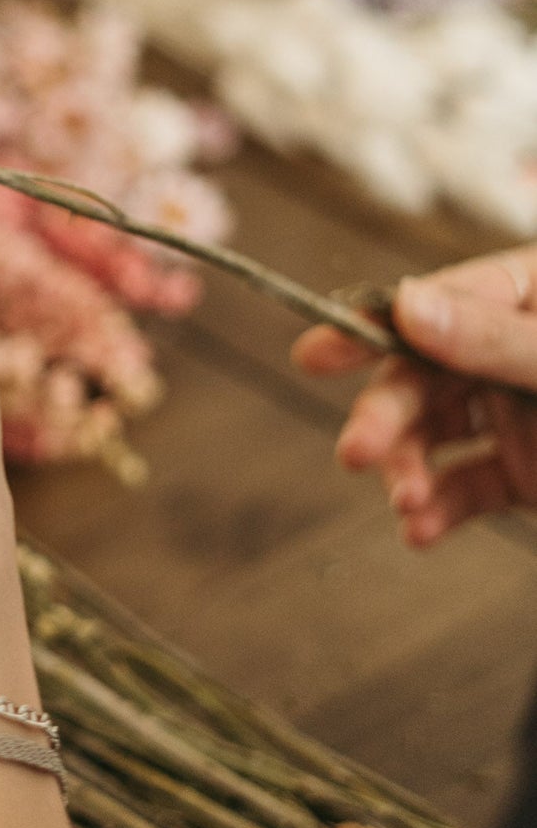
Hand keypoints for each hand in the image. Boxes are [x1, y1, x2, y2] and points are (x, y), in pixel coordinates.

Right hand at [294, 252, 536, 545]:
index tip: (312, 356)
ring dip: (409, 470)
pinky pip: (468, 487)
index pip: (427, 307)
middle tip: (356, 453)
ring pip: (434, 435)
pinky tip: (420, 530)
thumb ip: (490, 336)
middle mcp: (503, 354)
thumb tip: (403, 304)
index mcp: (522, 296)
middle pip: (420, 377)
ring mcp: (514, 413)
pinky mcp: (523, 472)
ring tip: (407, 502)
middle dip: (385, 417)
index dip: (365, 330)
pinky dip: (440, 510)